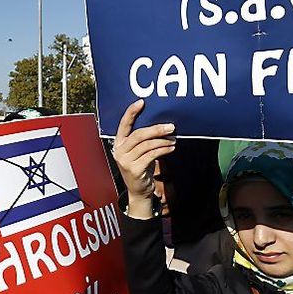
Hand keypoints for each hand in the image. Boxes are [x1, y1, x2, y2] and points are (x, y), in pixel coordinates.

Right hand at [112, 100, 175, 218]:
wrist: (139, 190)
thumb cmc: (141, 167)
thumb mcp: (139, 152)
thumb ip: (143, 140)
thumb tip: (161, 125)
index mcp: (119, 143)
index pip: (123, 125)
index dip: (131, 112)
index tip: (141, 102)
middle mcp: (119, 151)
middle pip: (139, 134)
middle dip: (156, 129)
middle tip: (171, 126)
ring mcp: (125, 161)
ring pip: (147, 145)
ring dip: (163, 141)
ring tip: (173, 139)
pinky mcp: (134, 169)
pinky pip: (151, 155)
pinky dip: (163, 150)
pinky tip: (171, 148)